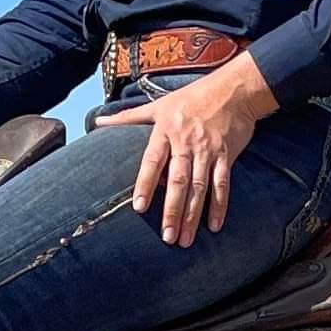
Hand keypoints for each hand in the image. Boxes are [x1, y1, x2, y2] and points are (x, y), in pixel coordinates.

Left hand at [88, 54, 276, 245]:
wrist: (234, 90)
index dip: (146, 184)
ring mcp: (208, 151)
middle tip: (167, 238)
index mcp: (166, 132)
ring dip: (192, 215)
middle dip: (172, 211)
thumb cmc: (192, 98)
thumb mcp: (158, 105)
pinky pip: (222, 184)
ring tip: (184, 240)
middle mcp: (187, 143)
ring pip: (199, 188)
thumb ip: (127, 118)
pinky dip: (219, 206)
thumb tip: (97, 121)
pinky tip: (213, 226)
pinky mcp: (227, 156)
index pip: (153, 161)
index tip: (139, 207)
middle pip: (178, 181)